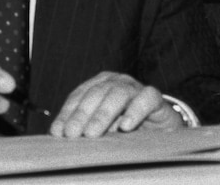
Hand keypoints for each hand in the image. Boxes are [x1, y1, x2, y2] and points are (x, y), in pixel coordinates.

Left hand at [49, 71, 183, 137]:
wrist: (162, 129)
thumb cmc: (127, 128)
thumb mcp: (104, 129)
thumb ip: (87, 129)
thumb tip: (63, 137)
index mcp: (98, 85)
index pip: (78, 96)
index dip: (67, 114)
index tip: (57, 132)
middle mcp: (115, 82)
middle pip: (95, 94)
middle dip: (81, 114)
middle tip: (72, 134)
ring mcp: (135, 87)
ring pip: (118, 94)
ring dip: (103, 114)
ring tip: (92, 133)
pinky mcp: (155, 97)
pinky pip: (146, 99)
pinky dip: (135, 111)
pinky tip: (126, 126)